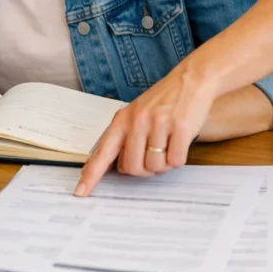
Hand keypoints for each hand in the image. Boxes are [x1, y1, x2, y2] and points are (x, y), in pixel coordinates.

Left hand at [74, 71, 214, 195]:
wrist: (192, 79)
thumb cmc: (164, 99)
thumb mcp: (137, 112)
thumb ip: (126, 136)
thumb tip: (119, 167)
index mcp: (123, 120)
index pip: (102, 152)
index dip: (91, 175)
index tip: (81, 192)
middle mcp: (138, 122)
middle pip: (133, 168)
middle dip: (144, 170)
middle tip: (154, 157)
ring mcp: (158, 124)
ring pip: (155, 167)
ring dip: (164, 164)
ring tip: (169, 145)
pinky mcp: (180, 128)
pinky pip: (176, 161)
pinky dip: (178, 158)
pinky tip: (180, 142)